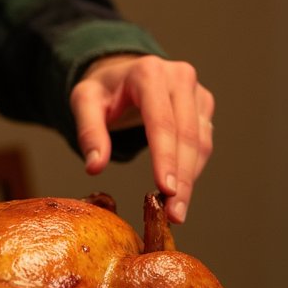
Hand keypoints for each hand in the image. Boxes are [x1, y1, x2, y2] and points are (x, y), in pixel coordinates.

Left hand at [70, 53, 214, 223]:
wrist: (121, 73)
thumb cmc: (102, 89)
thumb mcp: (84, 101)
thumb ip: (89, 131)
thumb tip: (94, 166)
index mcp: (149, 72)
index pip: (162, 122)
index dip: (165, 158)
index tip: (165, 190)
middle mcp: (178, 76)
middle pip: (186, 135)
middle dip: (182, 178)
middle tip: (174, 214)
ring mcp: (195, 90)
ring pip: (201, 141)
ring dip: (191, 179)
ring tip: (176, 211)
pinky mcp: (203, 103)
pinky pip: (204, 140)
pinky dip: (193, 168)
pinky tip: (181, 191)